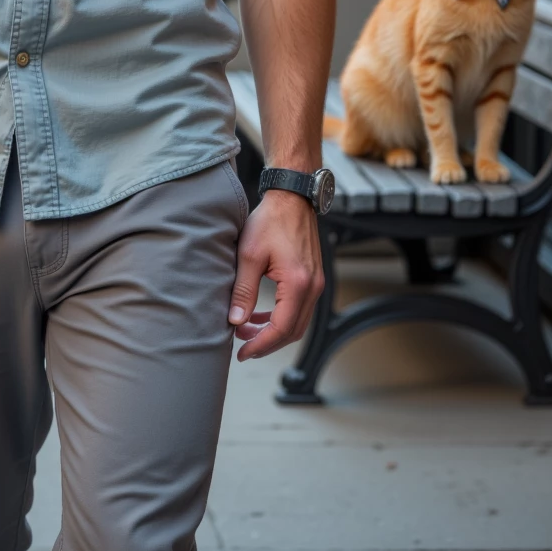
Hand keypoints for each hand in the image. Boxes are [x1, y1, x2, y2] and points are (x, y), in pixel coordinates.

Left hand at [227, 189, 324, 361]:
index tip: (241, 352)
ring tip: (245, 330)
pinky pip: (299, 309)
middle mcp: (313, 288)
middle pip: (292, 331)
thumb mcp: (248, 255)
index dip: (260, 345)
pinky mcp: (313, 279)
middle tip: (241, 346)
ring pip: (297, 322)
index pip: (281, 328)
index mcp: (298, 284)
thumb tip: (235, 321)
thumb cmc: (270, 221)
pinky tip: (260, 315)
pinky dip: (280, 317)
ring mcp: (316, 284)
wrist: (291, 198)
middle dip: (266, 343)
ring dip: (273, 330)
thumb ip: (243, 291)